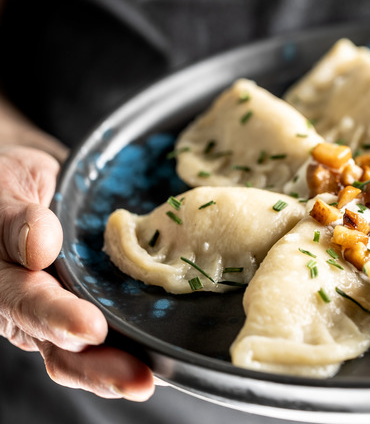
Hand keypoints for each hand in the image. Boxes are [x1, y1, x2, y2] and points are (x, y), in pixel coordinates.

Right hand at [0, 145, 154, 399]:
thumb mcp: (9, 186)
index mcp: (2, 278)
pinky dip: (130, 353)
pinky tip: (158, 363)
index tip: (92, 330)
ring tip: (149, 382)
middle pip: (58, 349)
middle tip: (137, 381)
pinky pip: (106, 341)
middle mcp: (27, 307)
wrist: (25, 188)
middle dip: (99, 368)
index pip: (28, 305)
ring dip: (117, 372)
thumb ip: (17, 219)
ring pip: (82, 356)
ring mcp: (56, 316)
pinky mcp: (84, 312)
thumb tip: (39, 247)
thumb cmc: (11, 183)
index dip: (59, 319)